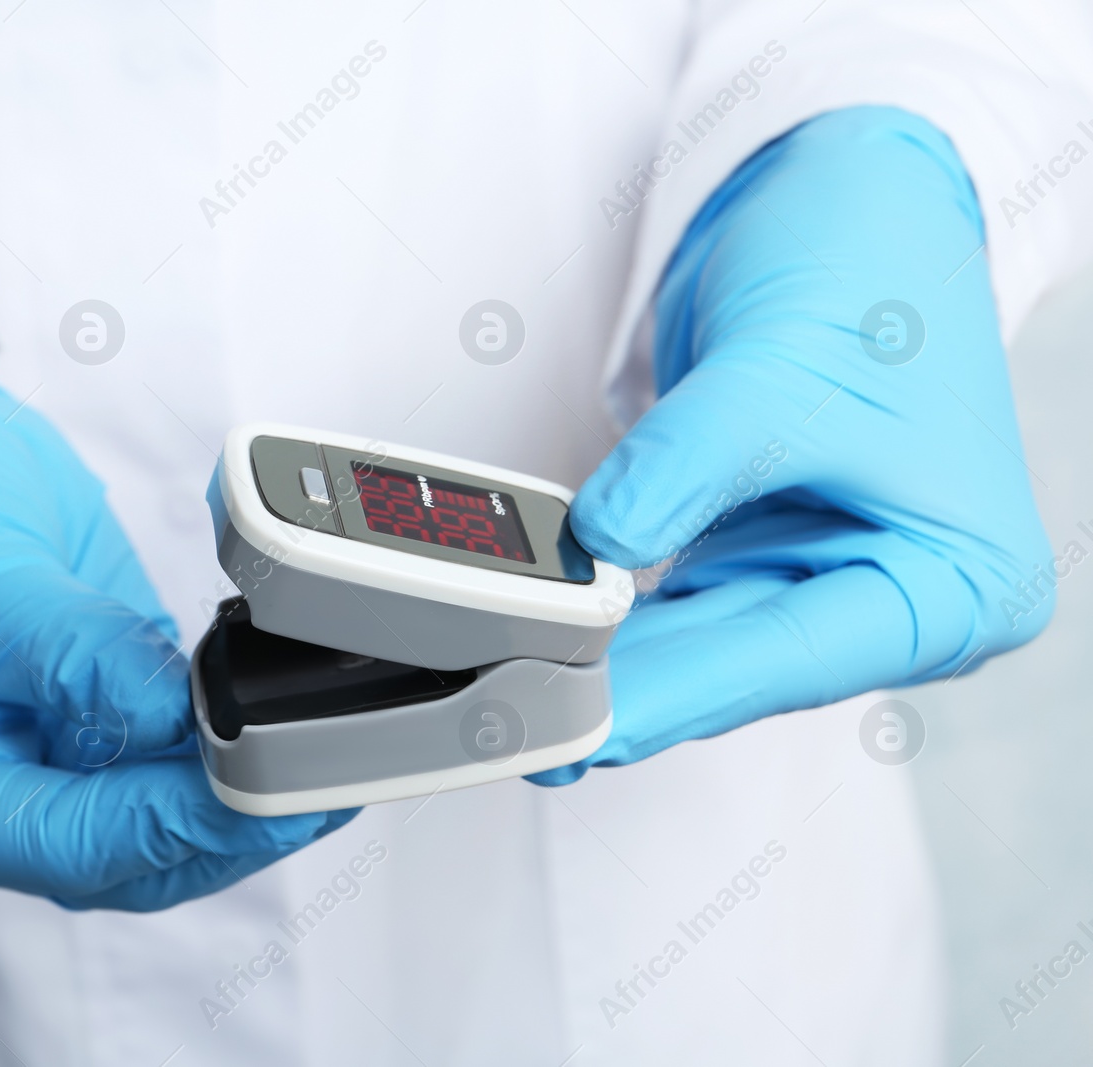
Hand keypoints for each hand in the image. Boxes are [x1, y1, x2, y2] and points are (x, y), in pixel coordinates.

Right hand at [0, 301, 351, 908]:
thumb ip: (83, 659)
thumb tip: (187, 716)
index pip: (70, 846)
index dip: (177, 824)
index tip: (263, 782)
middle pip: (127, 851)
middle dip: (226, 821)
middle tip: (318, 775)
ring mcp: (39, 751)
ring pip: (158, 812)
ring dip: (239, 788)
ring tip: (322, 752)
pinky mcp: (85, 706)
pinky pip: (166, 747)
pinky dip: (225, 734)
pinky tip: (280, 712)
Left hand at [531, 106, 1051, 785]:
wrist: (858, 199)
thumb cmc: (873, 270)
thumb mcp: (780, 369)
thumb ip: (685, 467)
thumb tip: (596, 545)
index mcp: (958, 582)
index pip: (794, 658)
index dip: (679, 694)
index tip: (585, 724)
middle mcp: (899, 597)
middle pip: (743, 665)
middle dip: (633, 689)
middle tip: (525, 718)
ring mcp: (829, 577)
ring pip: (703, 643)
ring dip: (616, 660)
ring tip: (522, 691)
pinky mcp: (765, 550)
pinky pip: (682, 602)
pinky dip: (620, 611)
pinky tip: (555, 636)